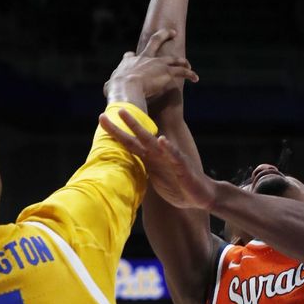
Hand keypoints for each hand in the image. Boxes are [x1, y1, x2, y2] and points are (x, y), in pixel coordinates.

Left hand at [99, 108, 216, 210]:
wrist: (202, 196)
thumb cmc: (178, 186)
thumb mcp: (155, 177)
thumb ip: (143, 168)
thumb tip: (124, 168)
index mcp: (150, 158)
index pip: (130, 143)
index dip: (116, 132)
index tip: (102, 119)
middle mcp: (159, 154)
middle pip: (138, 137)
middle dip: (125, 123)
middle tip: (113, 107)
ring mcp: (170, 159)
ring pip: (153, 141)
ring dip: (140, 128)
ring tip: (129, 117)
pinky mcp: (183, 168)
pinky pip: (175, 157)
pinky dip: (168, 149)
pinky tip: (162, 140)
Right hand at [105, 29, 198, 102]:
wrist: (127, 87)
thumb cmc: (116, 88)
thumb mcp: (109, 86)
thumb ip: (110, 86)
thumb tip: (109, 89)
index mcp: (129, 62)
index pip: (130, 56)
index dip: (131, 57)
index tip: (132, 56)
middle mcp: (144, 58)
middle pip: (155, 41)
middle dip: (164, 35)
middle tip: (171, 32)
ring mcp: (157, 64)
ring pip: (173, 59)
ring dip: (181, 60)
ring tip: (187, 62)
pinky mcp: (167, 72)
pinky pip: (182, 72)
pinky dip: (190, 74)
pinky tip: (195, 78)